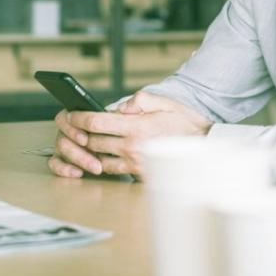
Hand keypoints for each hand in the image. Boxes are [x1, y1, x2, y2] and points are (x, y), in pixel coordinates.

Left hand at [47, 92, 212, 178]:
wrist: (204, 148)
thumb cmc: (184, 123)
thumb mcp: (163, 102)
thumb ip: (138, 101)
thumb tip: (119, 108)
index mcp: (136, 127)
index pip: (96, 122)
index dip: (78, 118)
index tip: (71, 114)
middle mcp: (132, 147)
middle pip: (92, 142)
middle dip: (79, 134)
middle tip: (73, 127)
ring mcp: (134, 163)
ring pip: (98, 159)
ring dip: (88, 151)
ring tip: (85, 142)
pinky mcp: (139, 175)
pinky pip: (112, 170)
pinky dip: (102, 163)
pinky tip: (101, 155)